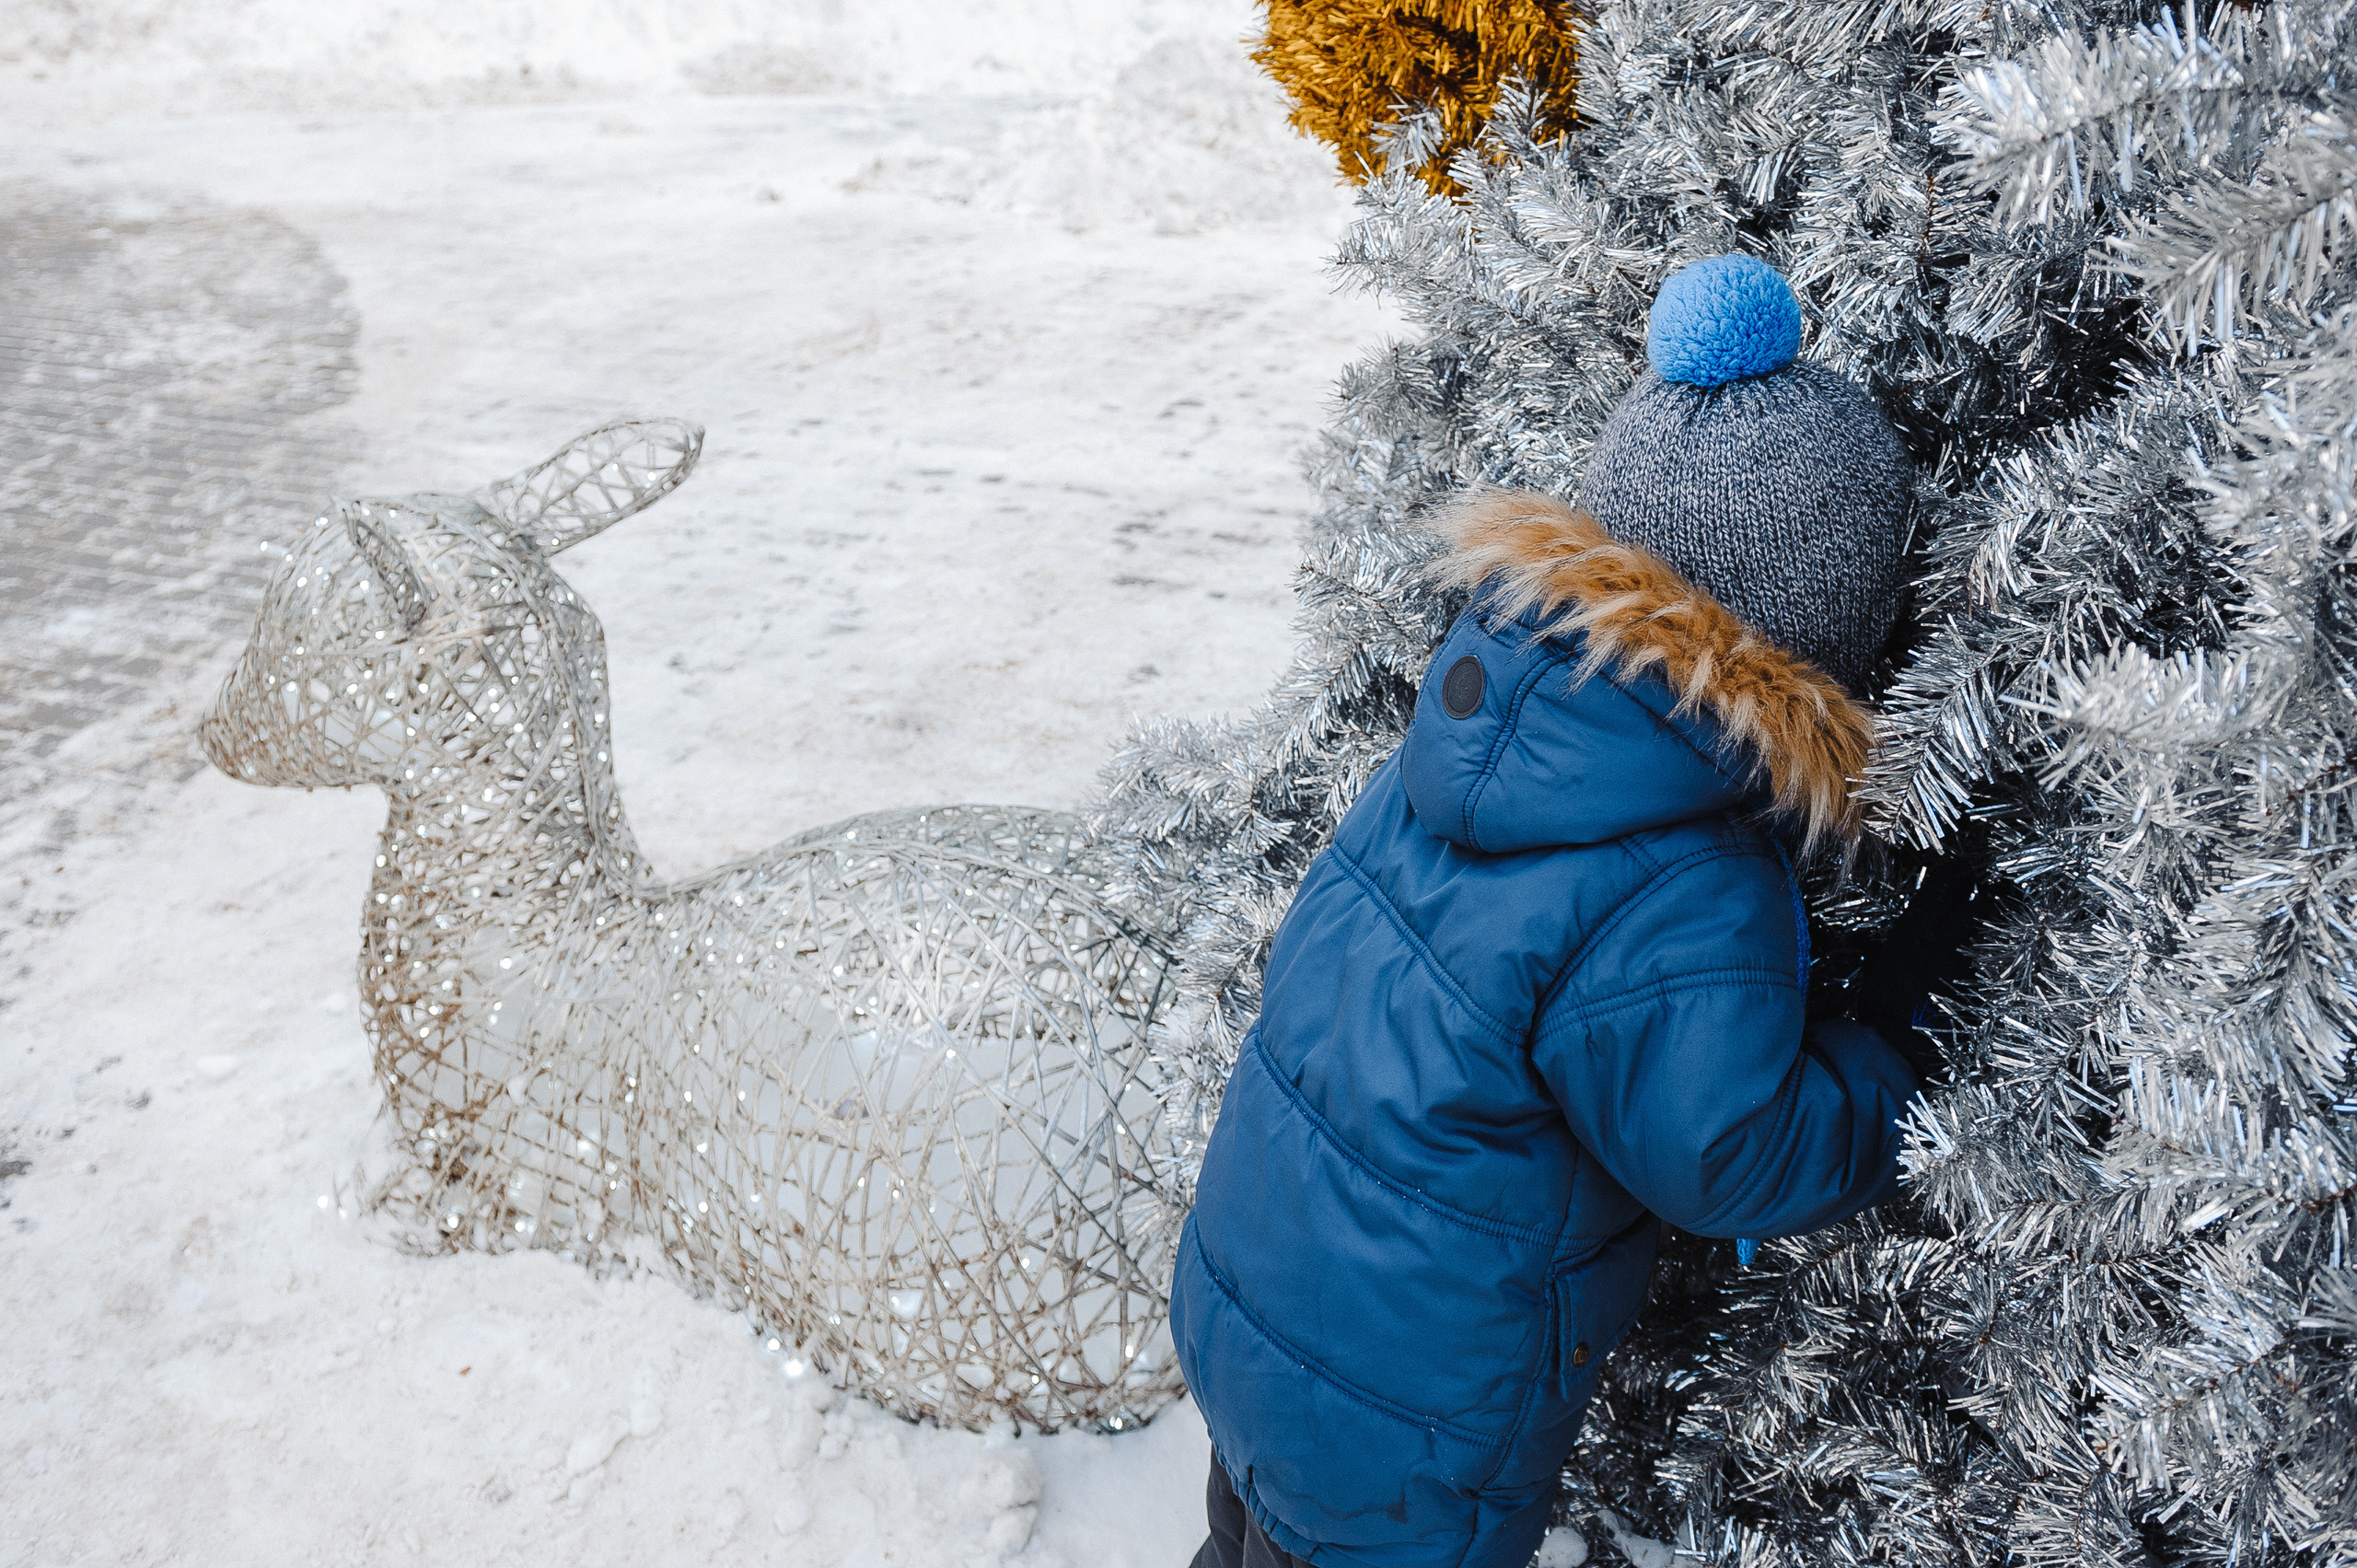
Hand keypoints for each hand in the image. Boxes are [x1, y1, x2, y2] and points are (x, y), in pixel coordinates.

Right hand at [1849, 855, 1981, 1085]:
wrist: (1899, 1041)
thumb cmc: (1880, 1006)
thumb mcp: (1874, 970)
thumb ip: (1878, 951)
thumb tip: (1865, 941)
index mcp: (1910, 934)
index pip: (1937, 892)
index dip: (1954, 875)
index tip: (1964, 866)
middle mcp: (1938, 944)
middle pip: (1971, 907)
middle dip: (1983, 892)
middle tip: (1992, 883)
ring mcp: (1961, 965)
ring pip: (1985, 932)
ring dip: (1995, 917)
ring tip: (2005, 905)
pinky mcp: (1975, 986)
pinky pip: (1986, 962)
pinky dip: (1992, 954)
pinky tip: (2000, 950)